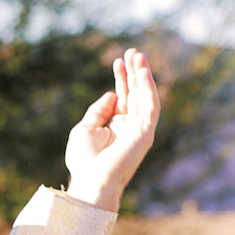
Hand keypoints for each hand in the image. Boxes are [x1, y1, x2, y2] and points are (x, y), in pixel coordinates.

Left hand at [64, 48, 160, 212]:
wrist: (91, 182)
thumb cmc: (84, 161)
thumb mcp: (85, 128)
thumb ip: (98, 110)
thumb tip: (112, 93)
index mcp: (116, 127)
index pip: (123, 98)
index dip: (122, 78)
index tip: (118, 60)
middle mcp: (130, 127)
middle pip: (135, 94)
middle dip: (134, 72)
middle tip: (132, 51)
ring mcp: (139, 130)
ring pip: (145, 97)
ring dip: (143, 76)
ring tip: (138, 55)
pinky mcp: (146, 133)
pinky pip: (151, 106)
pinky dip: (148, 88)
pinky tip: (143, 72)